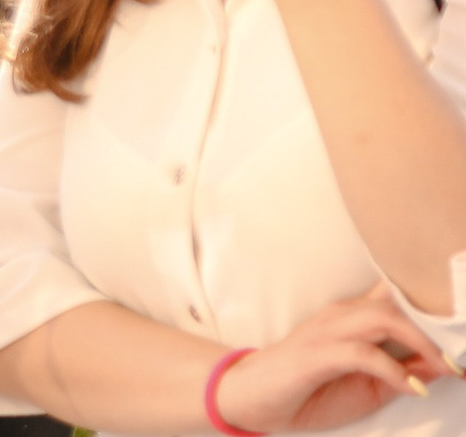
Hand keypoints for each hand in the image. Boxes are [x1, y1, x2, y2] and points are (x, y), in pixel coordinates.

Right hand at [214, 287, 454, 430]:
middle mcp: (342, 315)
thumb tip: (445, 366)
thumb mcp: (366, 386)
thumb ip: (402, 372)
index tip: (463, 330)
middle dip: (439, 328)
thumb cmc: (307, 390)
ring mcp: (327, 331)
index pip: (396, 296)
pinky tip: (414, 388)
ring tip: (450, 367)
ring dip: (423, 343)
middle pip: (399, 303)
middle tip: (464, 358)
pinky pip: (363, 353)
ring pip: (383, 318)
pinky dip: (394, 370)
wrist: (249, 398)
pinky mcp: (317, 353)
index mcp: (353, 316)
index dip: (433, 305)